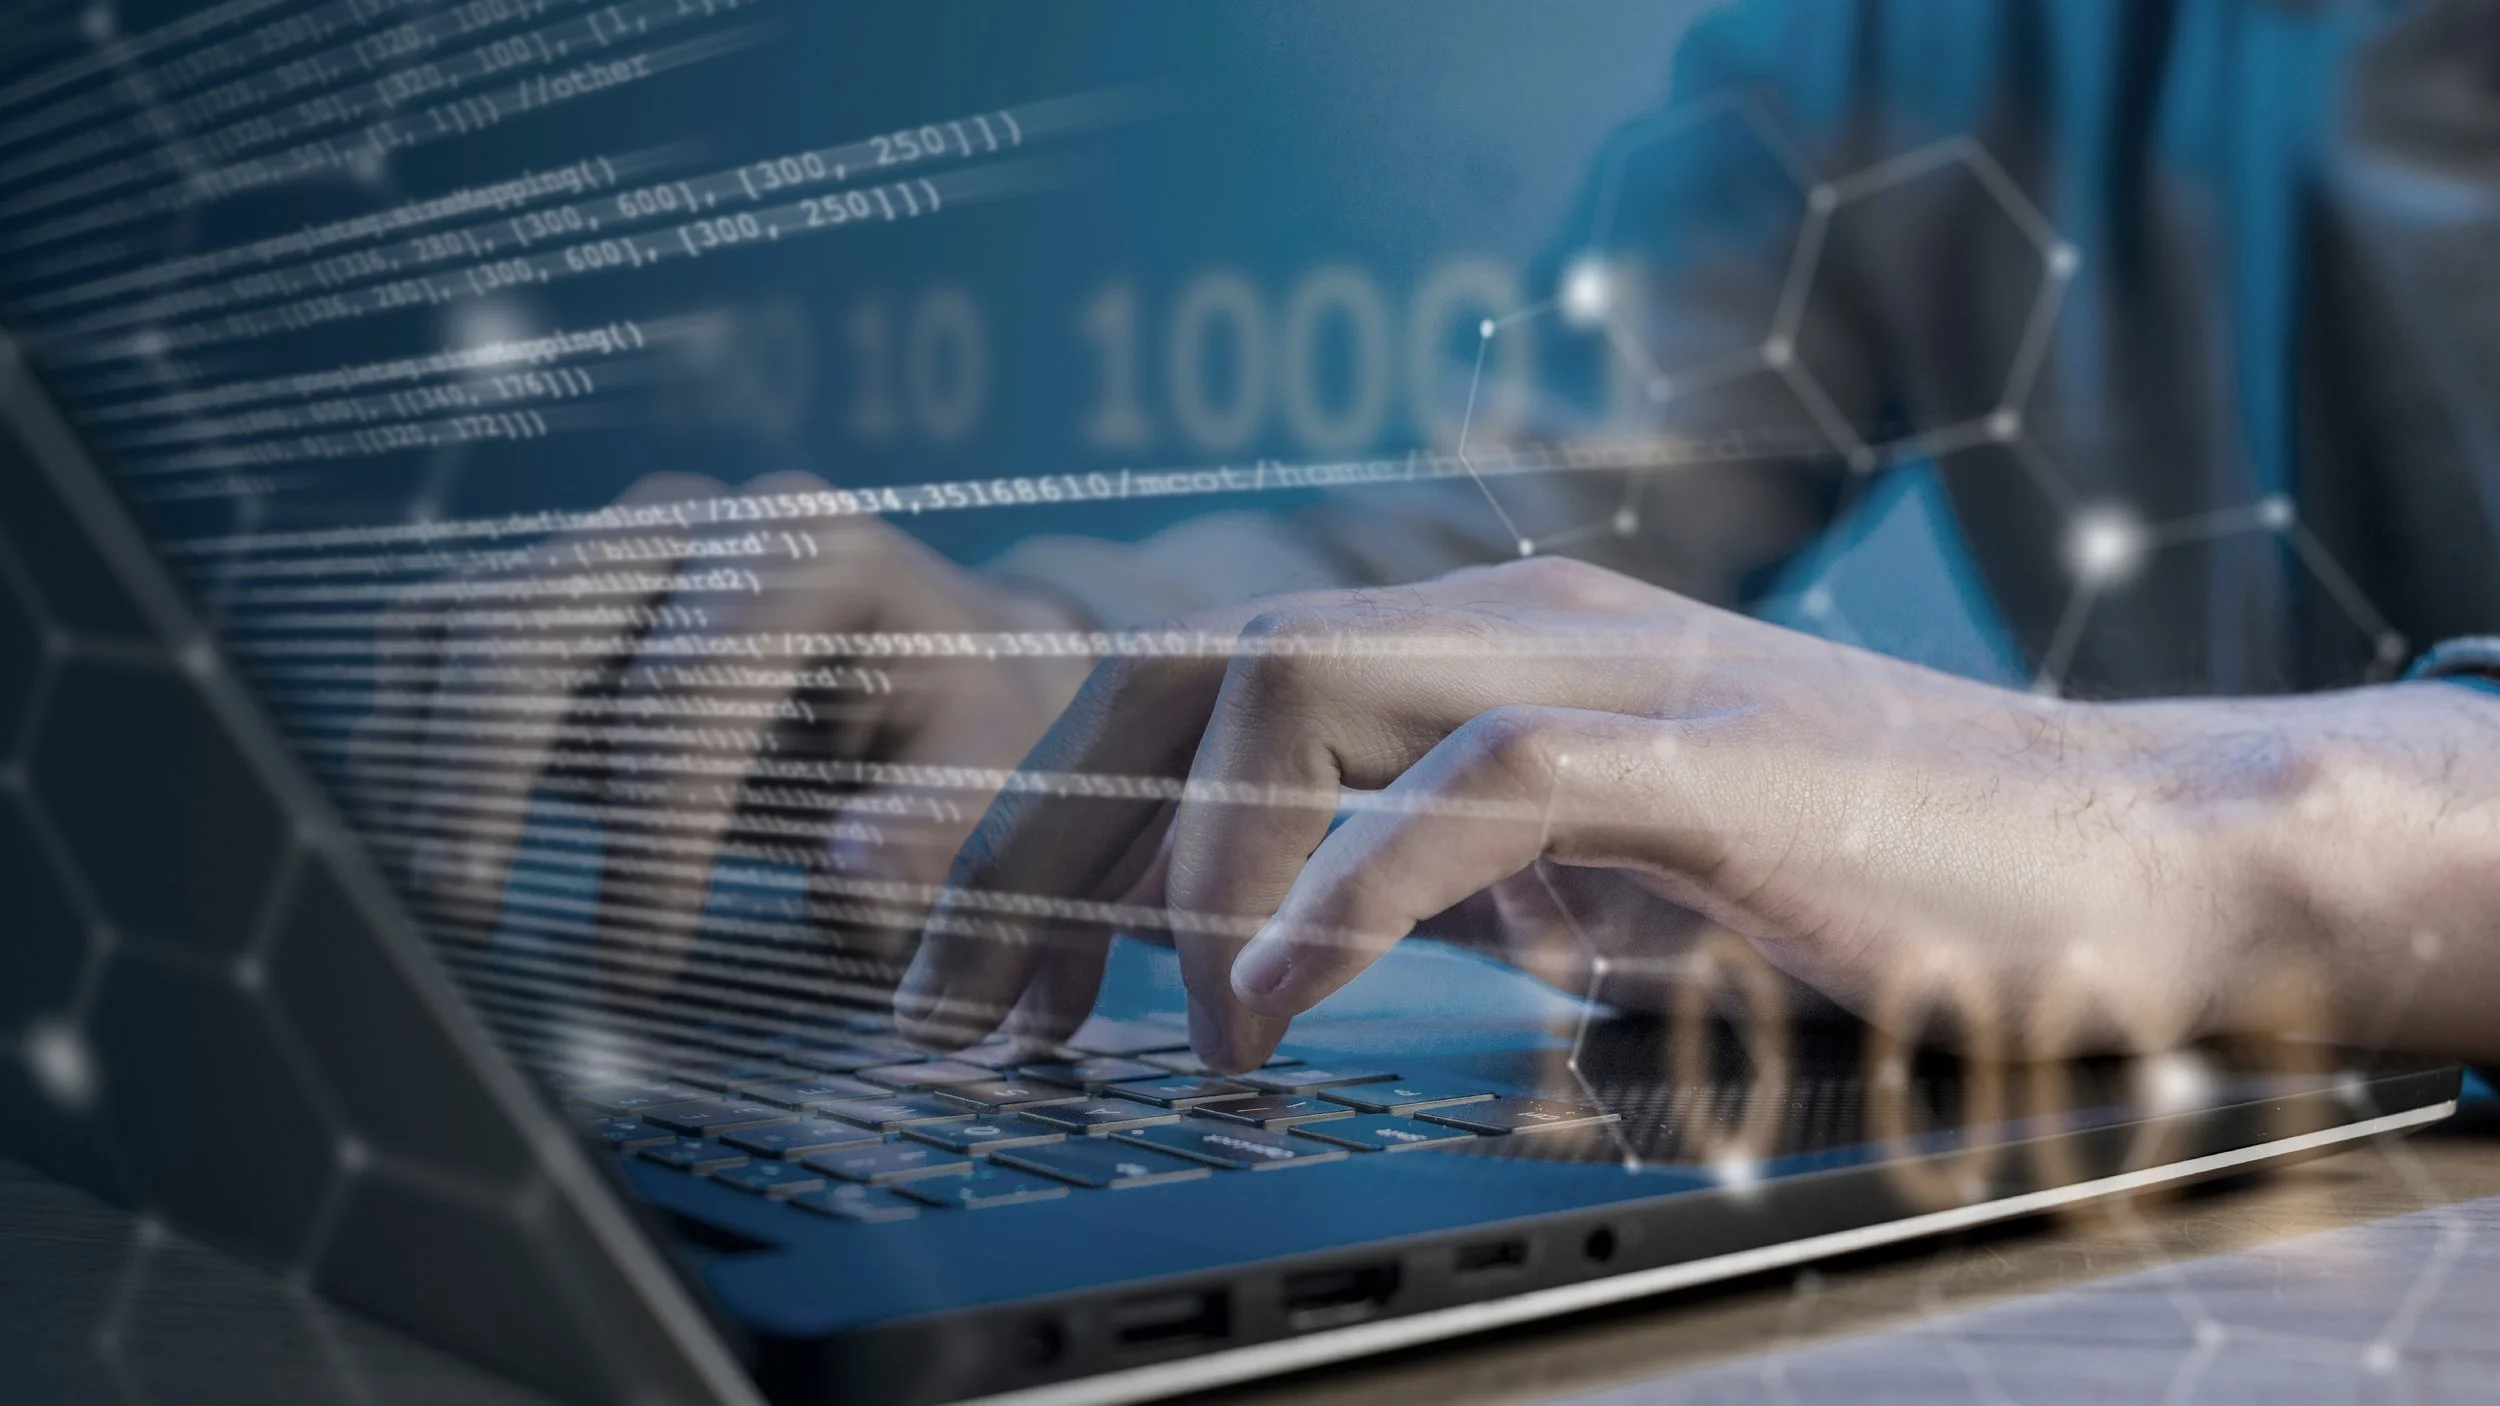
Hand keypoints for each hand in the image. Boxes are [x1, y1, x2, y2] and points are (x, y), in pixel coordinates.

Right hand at [349, 471, 1091, 997]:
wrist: (952, 656)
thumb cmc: (974, 728)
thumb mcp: (1004, 778)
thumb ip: (942, 838)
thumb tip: (845, 893)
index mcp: (815, 551)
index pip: (693, 689)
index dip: (650, 839)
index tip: (634, 973)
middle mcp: (695, 522)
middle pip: (533, 622)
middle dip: (482, 778)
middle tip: (463, 920)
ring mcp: (609, 545)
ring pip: (460, 624)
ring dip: (425, 764)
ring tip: (439, 900)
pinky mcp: (550, 586)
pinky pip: (435, 644)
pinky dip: (411, 743)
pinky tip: (435, 848)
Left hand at [895, 555, 2342, 1070]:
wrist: (2106, 861)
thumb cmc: (1838, 884)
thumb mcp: (1569, 887)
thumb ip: (1409, 885)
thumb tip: (1230, 950)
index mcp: (1459, 648)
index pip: (1182, 688)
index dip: (1037, 820)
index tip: (958, 972)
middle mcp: (1501, 621)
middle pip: (1182, 667)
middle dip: (1036, 838)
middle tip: (960, 1010)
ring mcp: (1592, 665)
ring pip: (1285, 681)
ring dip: (1175, 868)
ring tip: (1147, 1038)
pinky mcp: (1686, 748)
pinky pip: (1463, 787)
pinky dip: (1333, 899)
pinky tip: (1273, 1009)